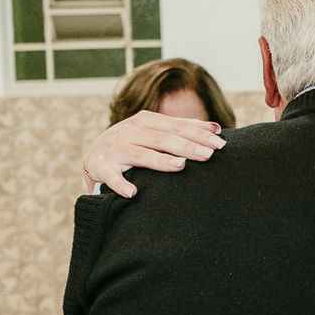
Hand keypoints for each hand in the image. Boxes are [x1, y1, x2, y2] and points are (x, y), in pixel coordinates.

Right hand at [82, 111, 225, 197]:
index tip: (220, 143)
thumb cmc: (133, 144)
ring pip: (140, 154)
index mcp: (146, 121)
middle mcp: (129, 131)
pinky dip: (120, 184)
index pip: (176, 126)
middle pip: (162, 138)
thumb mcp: (154, 132)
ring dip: (159, 161)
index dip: (198, 133)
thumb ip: (182, 129)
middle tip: (208, 155)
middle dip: (187, 146)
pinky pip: (111, 176)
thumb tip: (216, 129)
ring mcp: (114, 148)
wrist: (94, 157)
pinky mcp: (100, 166)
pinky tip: (132, 193)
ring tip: (180, 166)